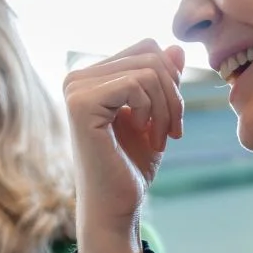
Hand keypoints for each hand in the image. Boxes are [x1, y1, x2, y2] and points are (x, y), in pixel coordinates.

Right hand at [63, 39, 184, 252]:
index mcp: (92, 77)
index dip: (171, 81)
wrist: (117, 207)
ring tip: (162, 138)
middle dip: (173, 93)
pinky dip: (155, 112)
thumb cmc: (132, 166)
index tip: (173, 120)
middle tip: (173, 131)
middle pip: (151, 54)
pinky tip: (148, 137)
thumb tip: (176, 46)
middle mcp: (77, 77)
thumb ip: (164, 80)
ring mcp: (75, 88)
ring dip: (168, 107)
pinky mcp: (80, 103)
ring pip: (149, 69)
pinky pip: (138, 83)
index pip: (147, 49)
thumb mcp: (158, 114)